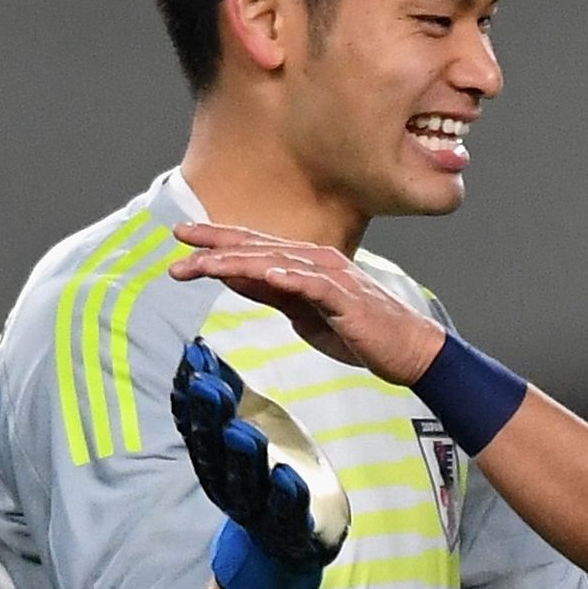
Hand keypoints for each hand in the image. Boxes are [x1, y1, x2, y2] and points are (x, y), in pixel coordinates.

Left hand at [169, 223, 446, 385]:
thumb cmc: (358, 332)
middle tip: (178, 239)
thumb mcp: (303, 314)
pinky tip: (268, 275)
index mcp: (304, 264)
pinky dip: (291, 278)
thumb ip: (273, 295)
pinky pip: (315, 286)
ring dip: (240, 261)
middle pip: (257, 248)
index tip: (182, 238)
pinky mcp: (348, 300)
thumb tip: (236, 280)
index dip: (217, 241)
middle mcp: (316, 262)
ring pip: (278, 263)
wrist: (408, 349)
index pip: (253, 248)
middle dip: (216, 244)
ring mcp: (333, 278)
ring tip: (207, 264)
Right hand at [171, 339, 338, 588]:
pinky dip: (285, 496)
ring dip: (243, 457)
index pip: (196, 428)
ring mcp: (258, 511)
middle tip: (209, 386)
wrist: (290, 543)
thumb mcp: (247, 428)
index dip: (191, 398)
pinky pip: (286, 513)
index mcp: (215, 462)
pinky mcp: (290, 530)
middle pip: (215, 454)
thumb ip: (226, 394)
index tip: (192, 363)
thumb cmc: (266, 475)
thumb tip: (197, 350)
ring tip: (242, 431)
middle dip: (211, 419)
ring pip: (246, 483)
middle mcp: (229, 487)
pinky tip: (285, 476)